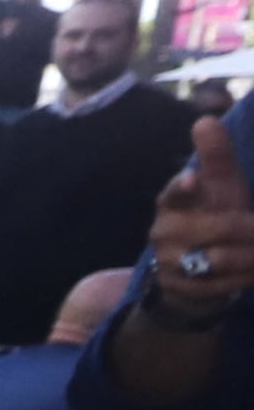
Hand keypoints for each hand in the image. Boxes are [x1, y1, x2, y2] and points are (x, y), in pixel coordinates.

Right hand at [148, 114, 253, 322]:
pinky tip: (252, 271)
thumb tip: (205, 120)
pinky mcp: (177, 289)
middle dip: (249, 229)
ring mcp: (168, 262)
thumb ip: (216, 156)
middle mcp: (163, 232)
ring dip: (251, 256)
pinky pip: (220, 285)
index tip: (194, 180)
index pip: (174, 193)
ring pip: (220, 260)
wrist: (194, 270)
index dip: (183, 187)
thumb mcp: (220, 185)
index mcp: (171, 202)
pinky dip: (243, 278)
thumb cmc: (213, 215)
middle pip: (216, 229)